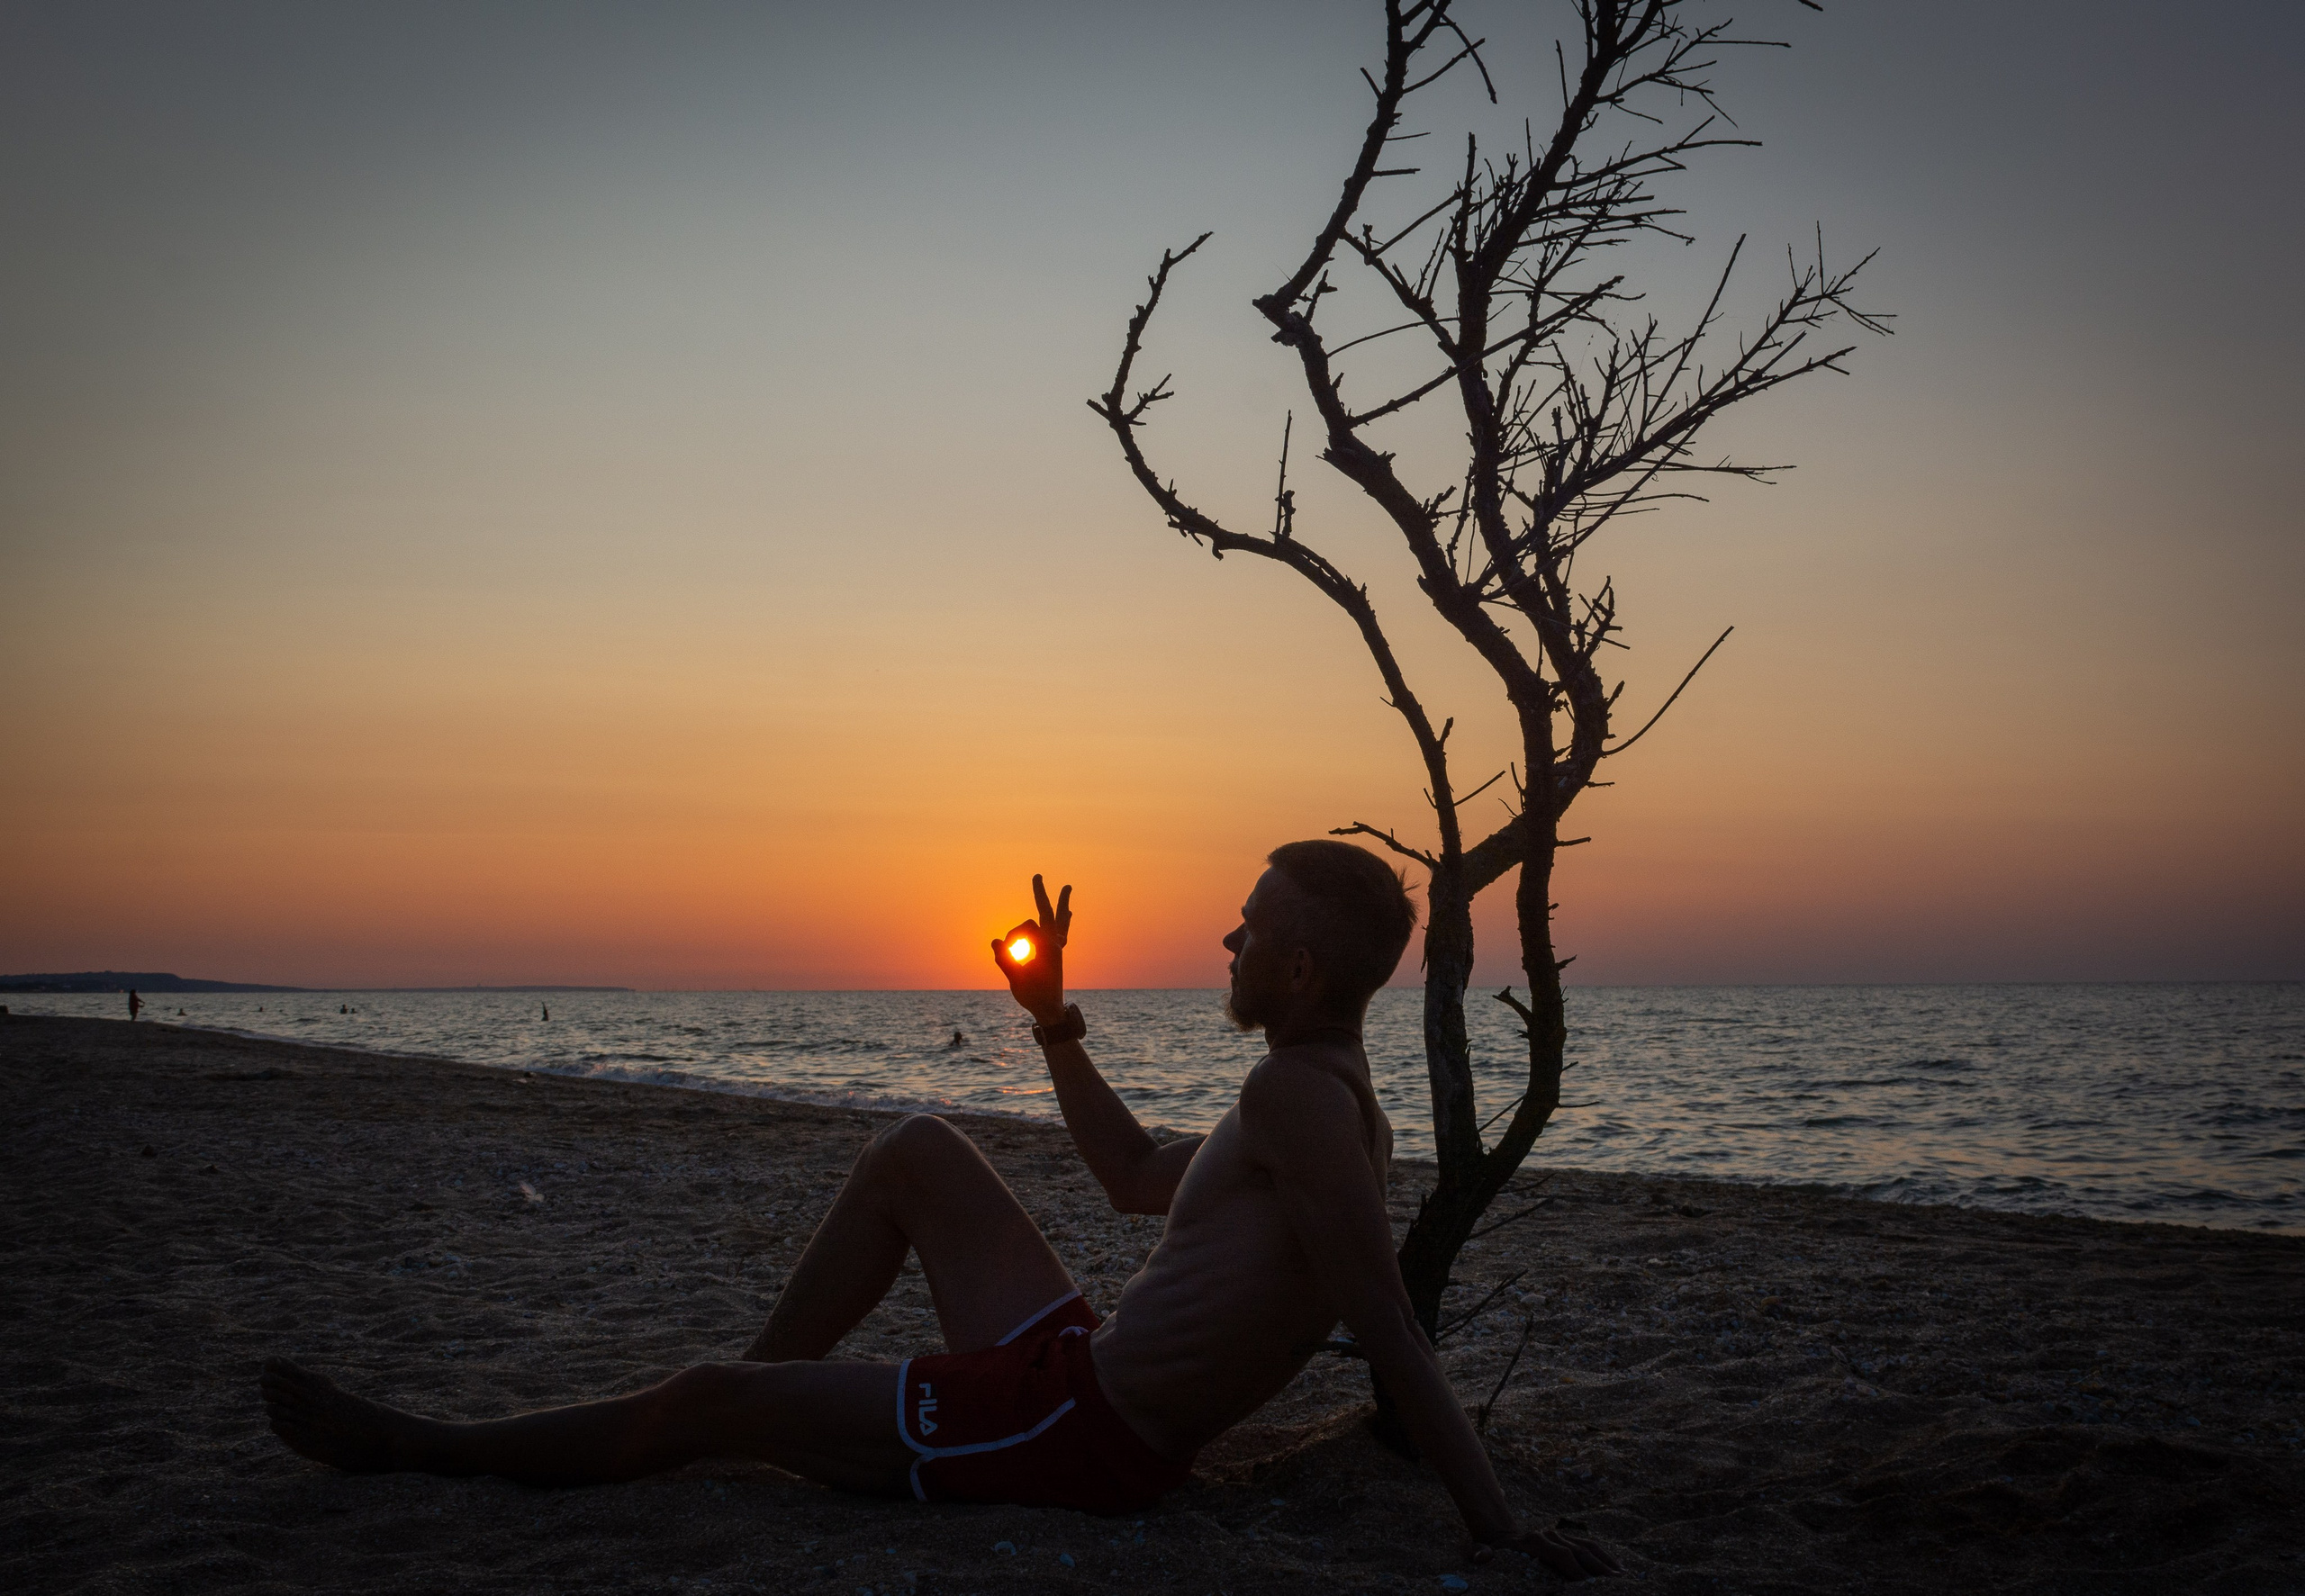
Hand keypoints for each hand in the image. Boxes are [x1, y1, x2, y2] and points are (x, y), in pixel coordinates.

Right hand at [990, 874, 1070, 1023]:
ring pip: (1060, 920)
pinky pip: (1062, 931)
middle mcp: (1055, 944)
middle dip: (1042, 894)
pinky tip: (1069, 915)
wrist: (1051, 1011)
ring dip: (1061, 904)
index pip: (1027, 927)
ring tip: (1066, 888)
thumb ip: (1006, 960)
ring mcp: (1057, 949)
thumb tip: (994, 940)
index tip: (1007, 949)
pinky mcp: (1057, 955)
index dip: (1013, 935)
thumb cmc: (1034, 997)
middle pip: (1050, 912)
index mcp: (1048, 948)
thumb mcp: (1016, 980)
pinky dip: (1063, 921)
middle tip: (1037, 875)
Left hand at [1473, 1522, 1621, 1580]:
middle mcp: (1550, 1534)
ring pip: (1588, 1546)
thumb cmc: (1493, 1551)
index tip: (1586, 1583)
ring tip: (1622, 1577)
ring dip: (1606, 1562)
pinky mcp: (1567, 1538)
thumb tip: (1481, 1556)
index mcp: (1534, 1540)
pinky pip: (1589, 1544)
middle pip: (1579, 1549)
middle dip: (1597, 1567)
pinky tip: (1617, 1568)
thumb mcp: (1482, 1551)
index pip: (1560, 1553)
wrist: (1500, 1534)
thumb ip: (1480, 1554)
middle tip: (1614, 1583)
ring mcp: (1560, 1535)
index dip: (1574, 1568)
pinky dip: (1604, 1556)